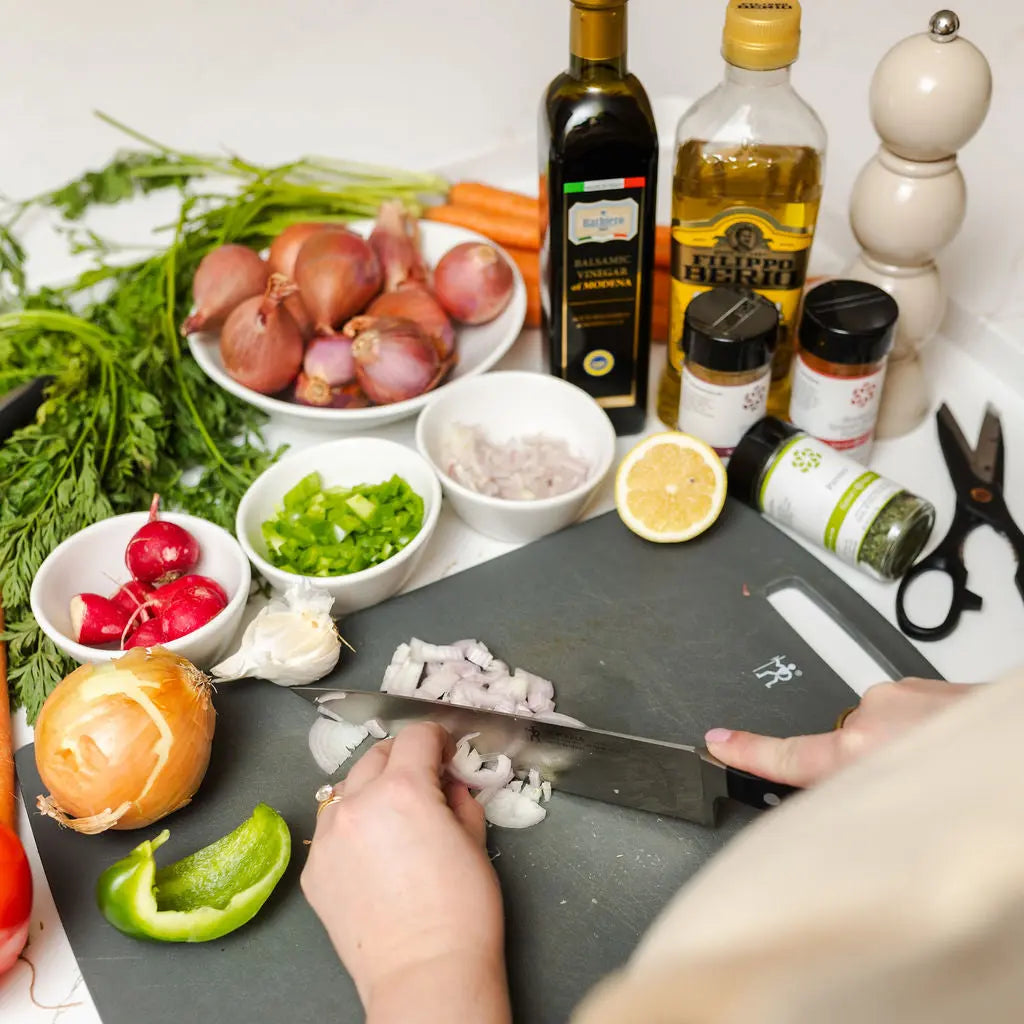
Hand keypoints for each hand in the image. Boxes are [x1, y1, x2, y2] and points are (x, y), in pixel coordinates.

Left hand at [301, 723, 509, 1023]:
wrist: (425, 973)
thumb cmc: (462, 911)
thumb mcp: (475, 841)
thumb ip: (459, 800)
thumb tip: (449, 786)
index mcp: (403, 789)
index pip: (416, 736)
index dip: (437, 740)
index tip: (446, 754)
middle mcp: (358, 804)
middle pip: (376, 755)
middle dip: (403, 760)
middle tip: (423, 782)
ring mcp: (328, 838)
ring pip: (346, 789)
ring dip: (370, 789)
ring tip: (392, 819)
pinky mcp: (313, 870)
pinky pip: (330, 830)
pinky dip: (351, 828)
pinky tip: (372, 855)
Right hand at [705, 677, 976, 786]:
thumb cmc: (991, 782)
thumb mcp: (911, 809)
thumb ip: (866, 798)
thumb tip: (849, 808)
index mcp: (860, 746)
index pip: (789, 754)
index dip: (746, 750)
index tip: (715, 742)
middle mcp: (876, 715)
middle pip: (842, 752)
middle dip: (861, 775)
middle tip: (904, 804)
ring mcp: (904, 699)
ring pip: (881, 737)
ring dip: (900, 757)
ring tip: (947, 784)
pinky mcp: (929, 689)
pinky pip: (908, 721)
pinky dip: (921, 740)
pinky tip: (956, 764)